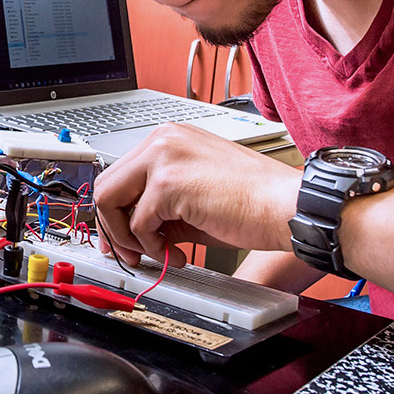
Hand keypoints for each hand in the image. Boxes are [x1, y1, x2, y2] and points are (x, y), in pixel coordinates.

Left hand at [93, 122, 300, 266]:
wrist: (287, 206)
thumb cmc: (254, 202)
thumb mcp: (194, 199)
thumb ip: (159, 207)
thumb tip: (132, 232)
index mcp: (170, 138)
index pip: (120, 173)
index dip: (114, 211)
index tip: (119, 238)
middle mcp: (163, 140)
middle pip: (106, 185)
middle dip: (112, 228)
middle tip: (129, 255)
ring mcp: (163, 157)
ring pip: (111, 202)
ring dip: (129, 240)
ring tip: (159, 255)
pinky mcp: (168, 182)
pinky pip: (138, 225)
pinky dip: (153, 248)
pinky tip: (178, 254)